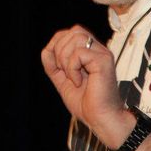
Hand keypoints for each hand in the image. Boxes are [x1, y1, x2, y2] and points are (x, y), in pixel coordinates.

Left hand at [41, 26, 130, 147]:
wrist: (100, 119)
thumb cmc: (86, 103)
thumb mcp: (62, 81)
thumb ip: (53, 66)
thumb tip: (46, 50)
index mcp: (91, 52)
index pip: (72, 32)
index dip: (58, 43)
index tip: (56, 65)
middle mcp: (99, 50)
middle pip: (75, 30)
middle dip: (60, 49)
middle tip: (63, 71)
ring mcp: (103, 54)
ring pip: (77, 38)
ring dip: (66, 58)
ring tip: (71, 76)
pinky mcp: (104, 61)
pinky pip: (80, 53)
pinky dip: (72, 68)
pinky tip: (78, 81)